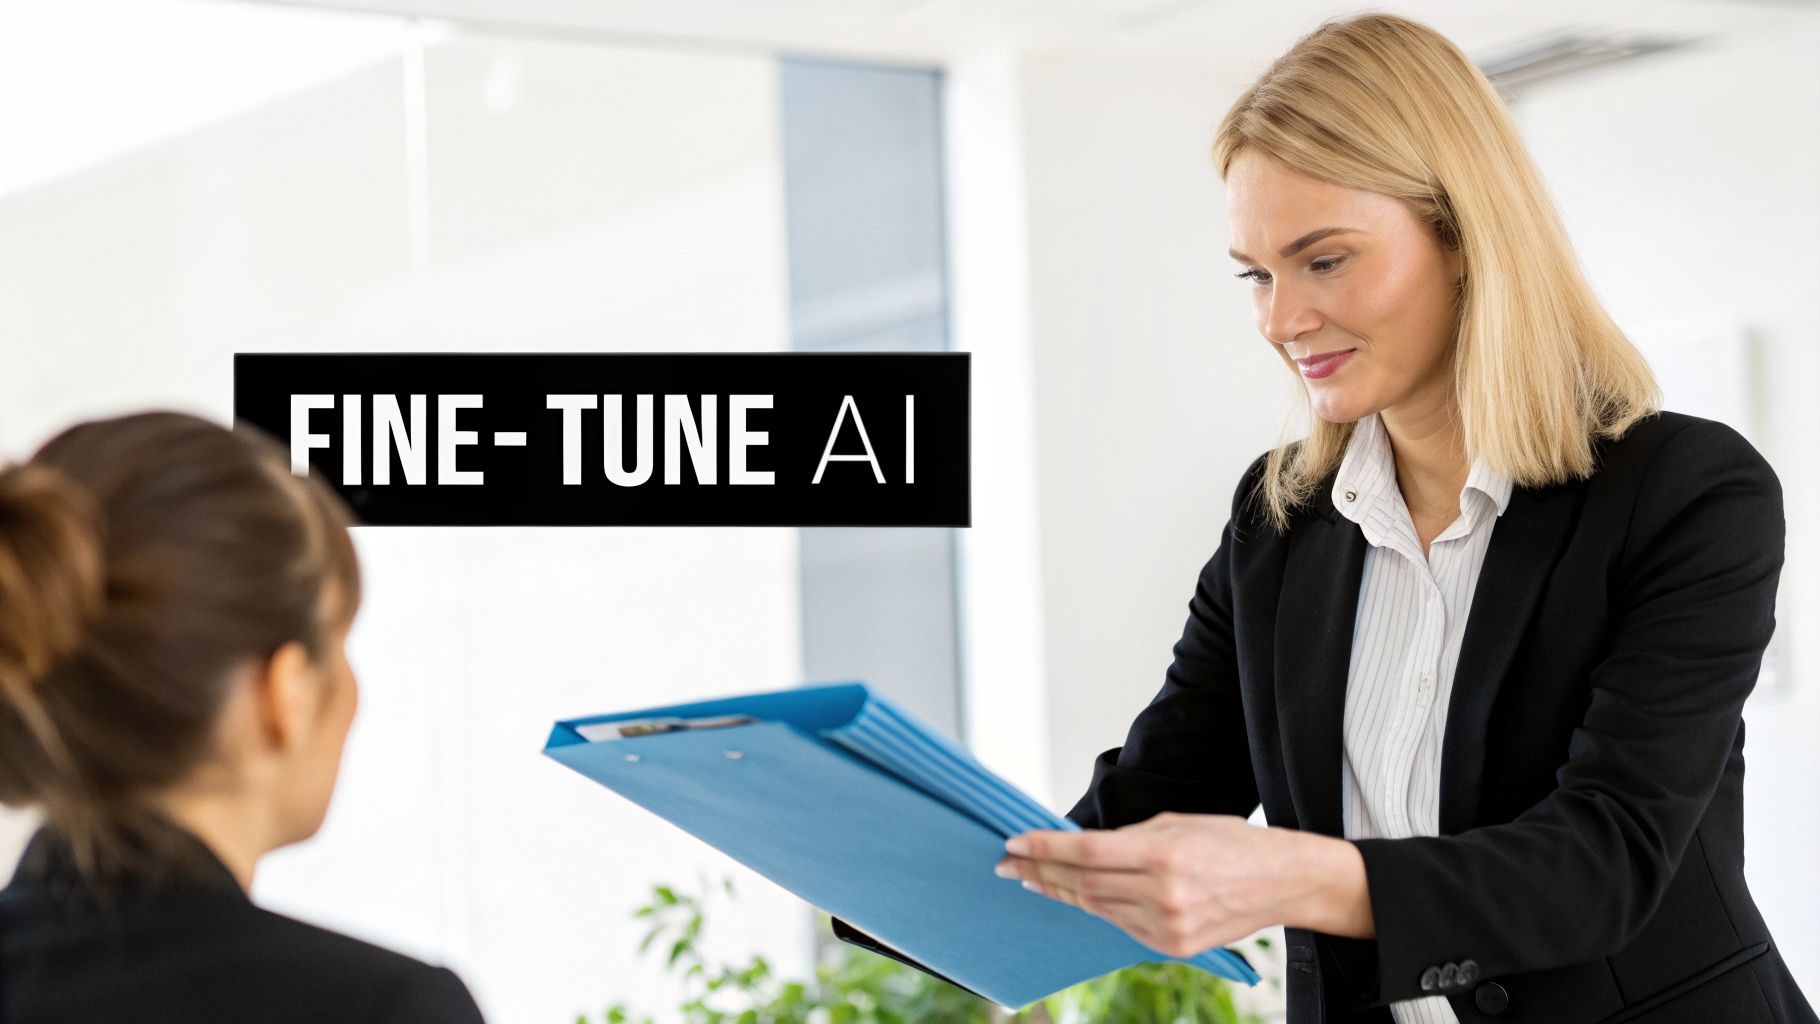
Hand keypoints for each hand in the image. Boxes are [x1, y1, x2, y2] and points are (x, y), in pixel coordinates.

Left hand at [994, 812, 1373, 956]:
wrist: (1283, 881)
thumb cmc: (1232, 843)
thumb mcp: (1177, 824)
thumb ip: (1128, 838)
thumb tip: (1081, 847)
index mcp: (1161, 854)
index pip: (1085, 851)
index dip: (1045, 848)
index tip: (1014, 842)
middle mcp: (1161, 893)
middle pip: (1082, 882)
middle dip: (1040, 870)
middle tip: (1008, 862)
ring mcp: (1166, 925)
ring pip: (1096, 906)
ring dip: (1061, 891)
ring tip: (1032, 878)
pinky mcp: (1171, 945)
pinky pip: (1120, 924)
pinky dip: (1095, 907)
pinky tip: (1076, 895)